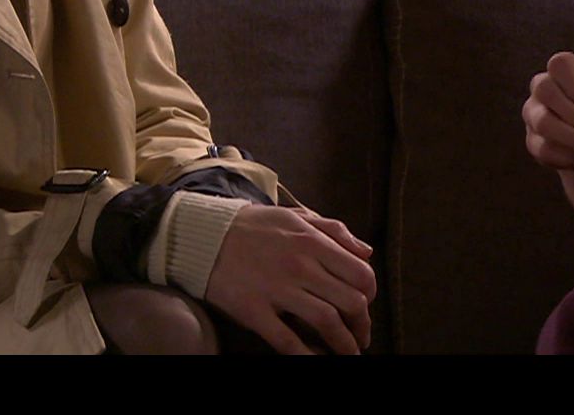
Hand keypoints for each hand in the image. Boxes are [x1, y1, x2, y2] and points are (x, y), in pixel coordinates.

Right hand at [203, 204, 376, 354]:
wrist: (203, 235)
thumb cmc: (253, 226)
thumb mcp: (295, 216)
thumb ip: (333, 230)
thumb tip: (366, 252)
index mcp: (313, 241)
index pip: (360, 274)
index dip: (370, 294)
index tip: (366, 305)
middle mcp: (301, 266)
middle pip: (350, 302)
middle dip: (362, 325)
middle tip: (361, 336)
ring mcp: (277, 290)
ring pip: (327, 323)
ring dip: (344, 344)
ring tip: (348, 353)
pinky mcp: (254, 311)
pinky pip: (287, 341)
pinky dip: (307, 355)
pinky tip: (316, 358)